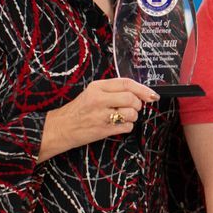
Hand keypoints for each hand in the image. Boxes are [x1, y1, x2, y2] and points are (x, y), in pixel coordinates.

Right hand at [39, 78, 158, 162]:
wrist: (60, 128)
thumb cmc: (78, 111)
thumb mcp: (92, 93)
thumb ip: (113, 90)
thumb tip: (139, 92)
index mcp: (97, 87)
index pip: (126, 83)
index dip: (143, 89)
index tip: (152, 95)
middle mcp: (99, 99)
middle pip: (132, 98)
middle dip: (138, 104)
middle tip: (133, 107)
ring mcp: (101, 115)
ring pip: (131, 113)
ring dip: (132, 117)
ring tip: (122, 117)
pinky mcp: (103, 130)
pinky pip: (127, 127)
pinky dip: (127, 127)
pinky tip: (117, 125)